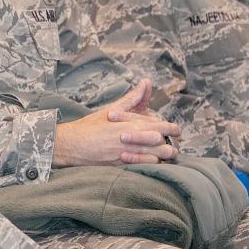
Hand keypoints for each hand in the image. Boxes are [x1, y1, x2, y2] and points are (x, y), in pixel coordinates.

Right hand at [52, 79, 181, 166]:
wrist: (72, 144)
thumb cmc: (90, 127)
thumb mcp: (112, 109)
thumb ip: (132, 98)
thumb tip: (145, 82)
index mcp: (132, 123)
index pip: (161, 125)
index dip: (172, 129)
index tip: (176, 130)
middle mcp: (133, 139)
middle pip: (164, 143)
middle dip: (172, 144)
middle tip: (172, 144)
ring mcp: (128, 153)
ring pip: (158, 156)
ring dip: (164, 155)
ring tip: (165, 154)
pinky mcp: (123, 164)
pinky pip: (146, 166)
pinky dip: (153, 164)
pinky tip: (153, 162)